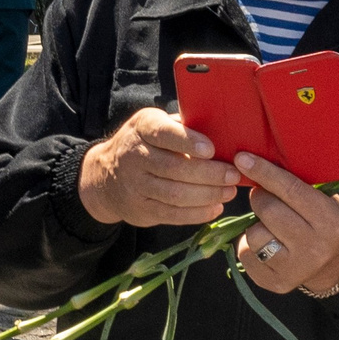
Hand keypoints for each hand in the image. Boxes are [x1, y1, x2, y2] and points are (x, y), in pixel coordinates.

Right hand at [76, 108, 241, 228]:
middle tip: (233, 175)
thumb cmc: (145, 144)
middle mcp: (134, 156)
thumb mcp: (155, 125)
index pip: (164, 134)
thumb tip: (224, 132)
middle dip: (208, 174)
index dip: (188, 142)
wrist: (104, 176)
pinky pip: (172, 214)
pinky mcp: (140, 209)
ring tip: (229, 192)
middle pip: (174, 168)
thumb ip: (182, 127)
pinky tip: (215, 207)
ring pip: (175, 194)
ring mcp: (135, 185)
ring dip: (207, 195)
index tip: (211, 149)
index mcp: (142, 128)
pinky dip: (197, 213)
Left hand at [232, 152, 338, 293]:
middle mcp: (314, 246)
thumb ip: (299, 186)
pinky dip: (249, 246)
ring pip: (254, 235)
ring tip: (269, 225)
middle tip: (262, 196)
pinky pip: (246, 256)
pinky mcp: (277, 282)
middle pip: (268, 211)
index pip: (291, 190)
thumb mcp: (324, 201)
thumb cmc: (323, 223)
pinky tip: (265, 244)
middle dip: (259, 198)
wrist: (335, 264)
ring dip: (254, 225)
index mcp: (329, 220)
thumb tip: (260, 162)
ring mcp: (295, 268)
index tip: (242, 158)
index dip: (264, 172)